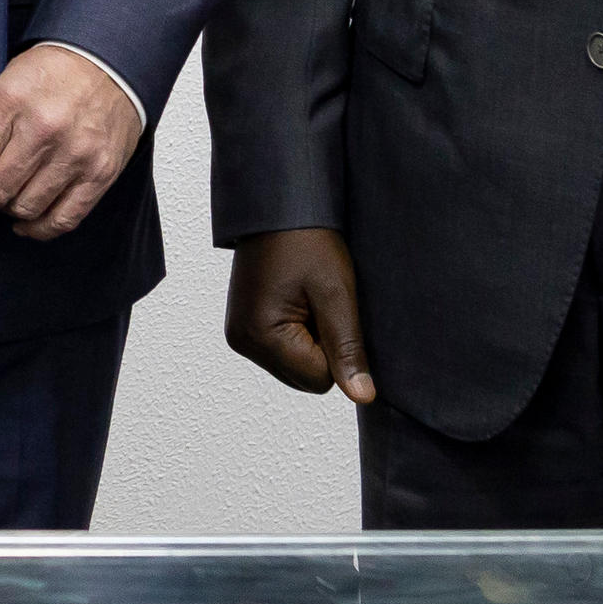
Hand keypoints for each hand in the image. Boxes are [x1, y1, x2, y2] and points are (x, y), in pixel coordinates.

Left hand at [0, 44, 139, 238]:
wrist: (109, 60)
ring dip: (7, 212)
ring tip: (3, 204)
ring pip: (26, 208)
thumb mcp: (6, 82)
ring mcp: (75, 153)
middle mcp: (43, 129)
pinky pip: (64, 218)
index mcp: (10, 101)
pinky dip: (40, 228)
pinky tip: (27, 223)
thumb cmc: (51, 72)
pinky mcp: (101, 172)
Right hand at [225, 228, 377, 401]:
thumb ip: (348, 349)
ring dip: (311, 341)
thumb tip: (363, 396)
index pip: (320, 380)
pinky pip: (282, 352)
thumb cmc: (307, 242)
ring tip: (309, 299)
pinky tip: (298, 302)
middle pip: (305, 379)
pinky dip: (297, 334)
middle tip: (320, 303)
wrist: (278, 207)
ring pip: (296, 368)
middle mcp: (242, 342)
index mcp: (260, 336)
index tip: (331, 310)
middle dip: (323, 348)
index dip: (338, 350)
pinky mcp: (243, 328)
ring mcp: (239, 336)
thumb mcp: (336, 294)